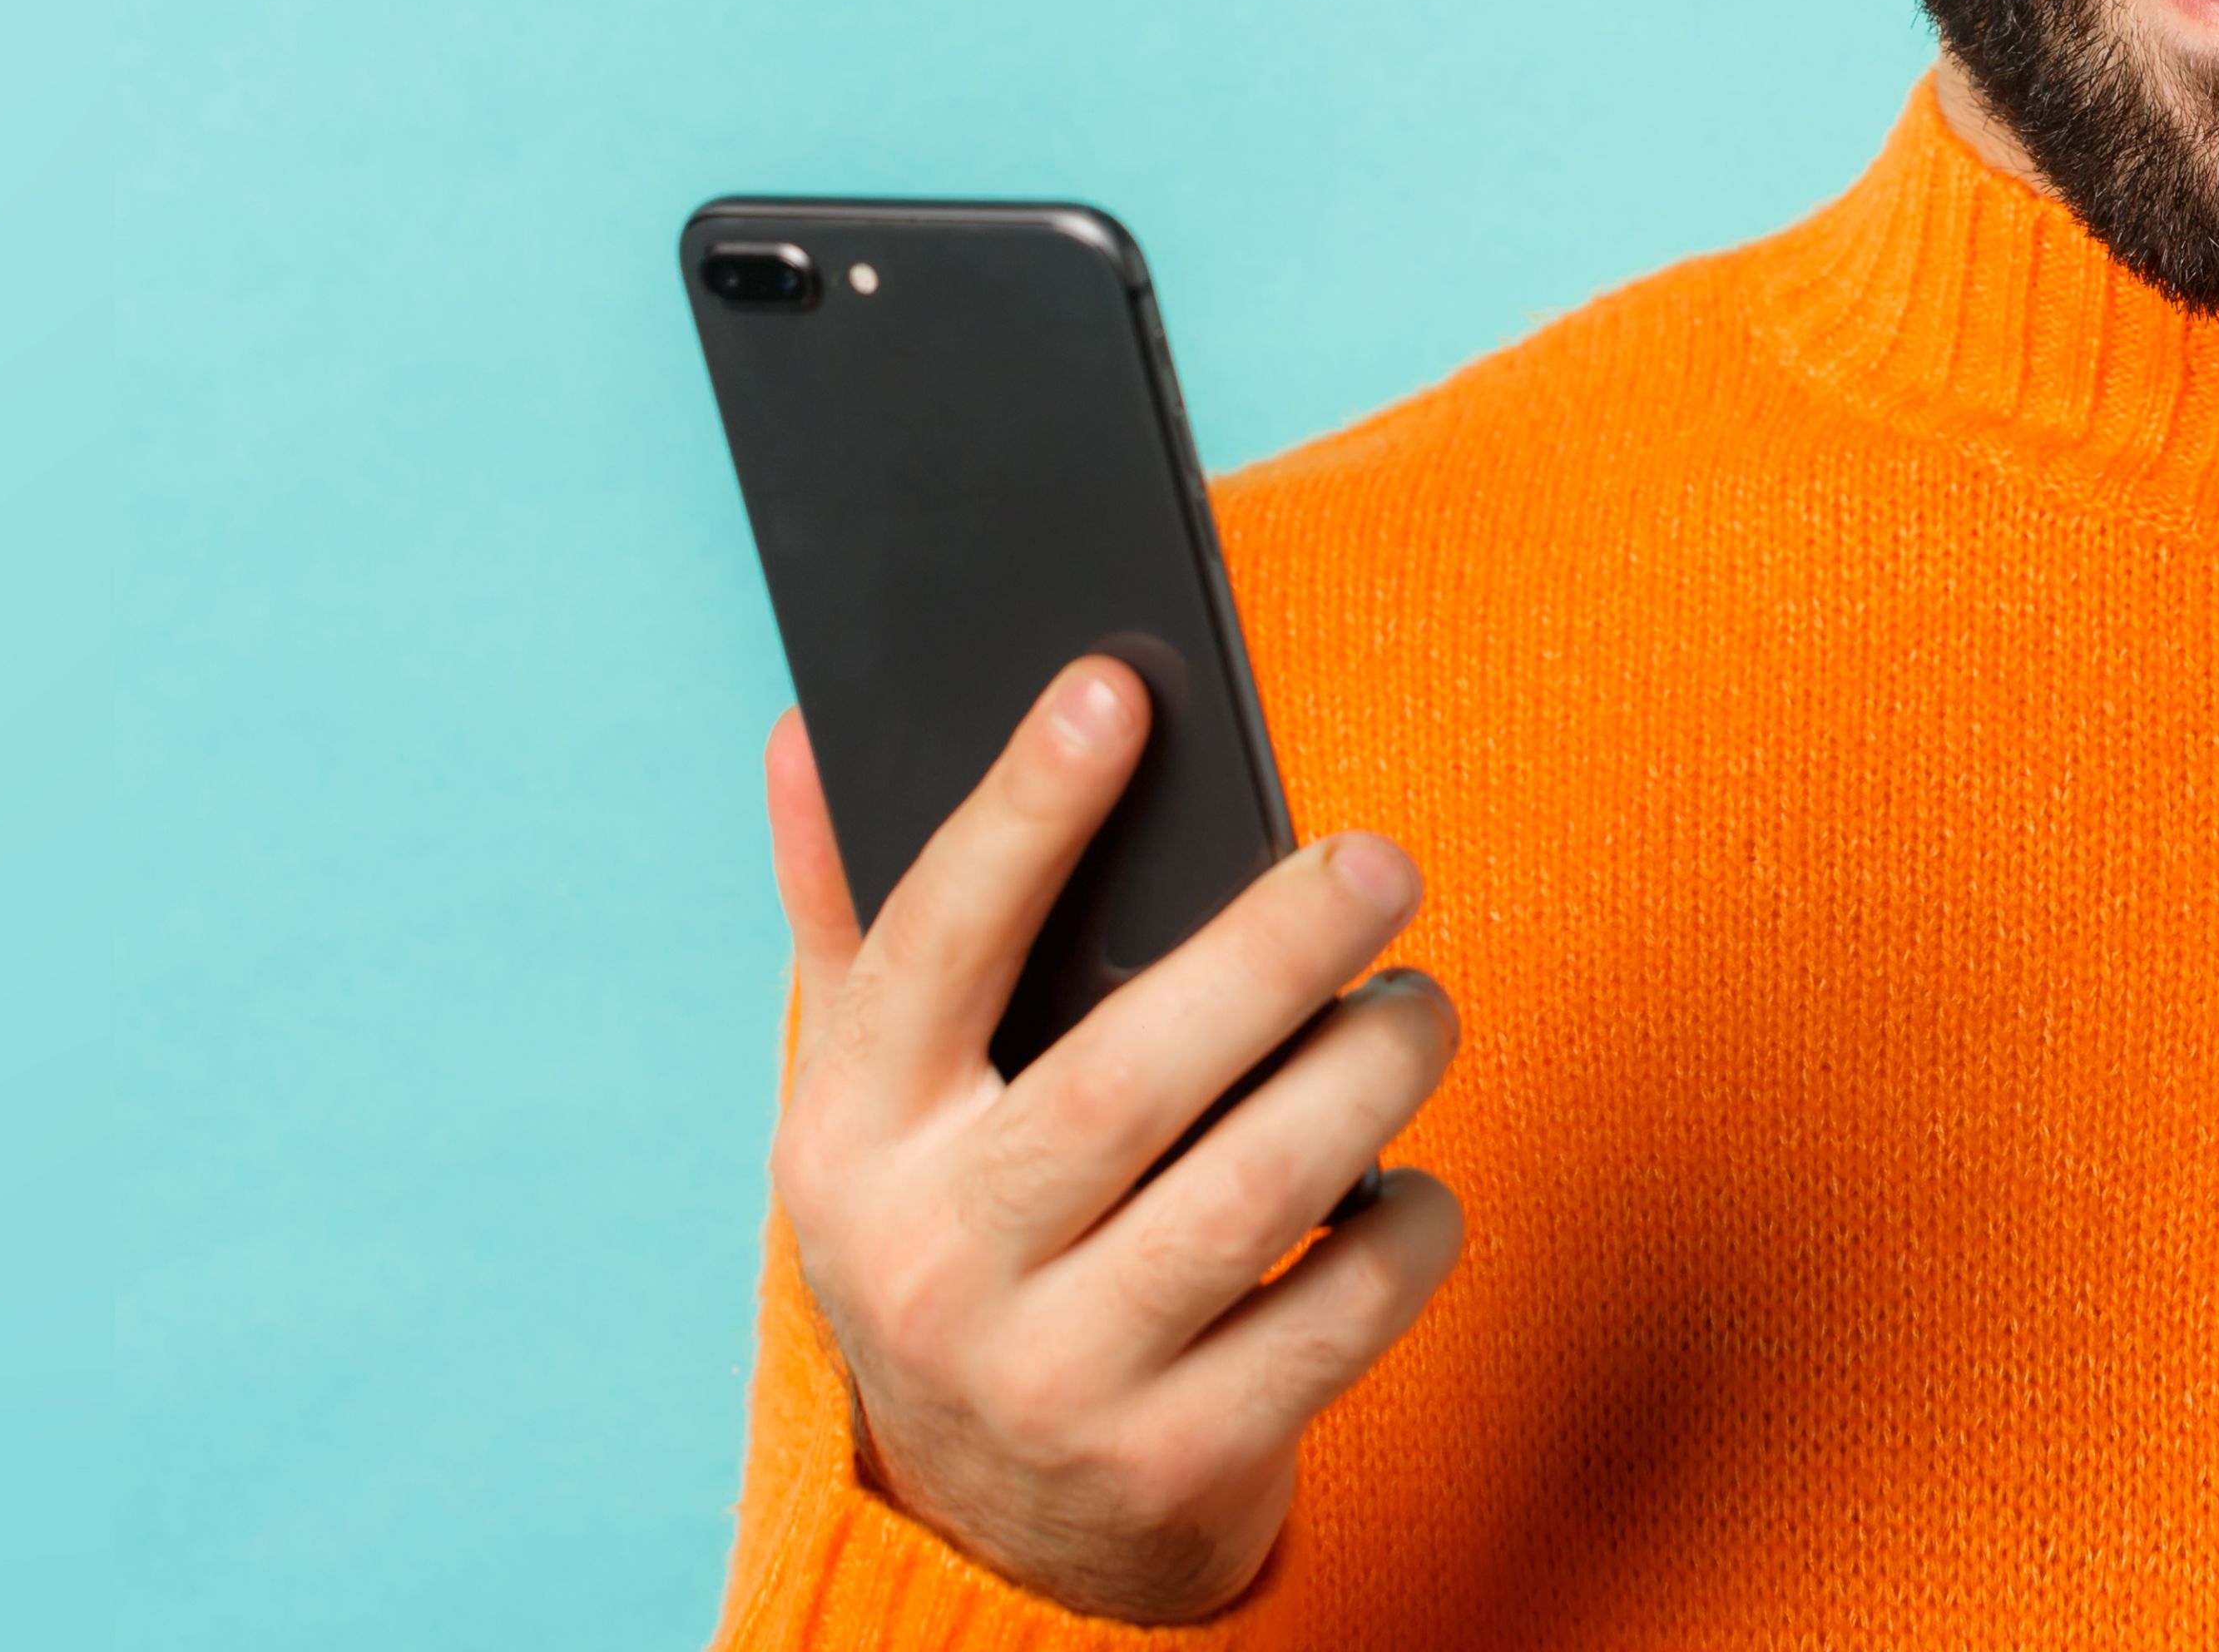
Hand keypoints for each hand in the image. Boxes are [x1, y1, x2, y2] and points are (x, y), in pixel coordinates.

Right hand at [765, 657, 1464, 1625]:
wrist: (990, 1529)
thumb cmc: (953, 1242)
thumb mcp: (872, 1105)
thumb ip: (845, 919)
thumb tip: (798, 729)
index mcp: (849, 1140)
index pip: (931, 947)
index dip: (1020, 812)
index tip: (1114, 689)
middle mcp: (931, 1262)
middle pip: (1123, 1078)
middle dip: (1267, 953)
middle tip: (1379, 864)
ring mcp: (1051, 1376)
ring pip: (1244, 1198)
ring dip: (1362, 1081)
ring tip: (1420, 1007)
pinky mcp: (1173, 1464)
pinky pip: (1331, 1322)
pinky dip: (1402, 1237)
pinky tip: (1416, 1183)